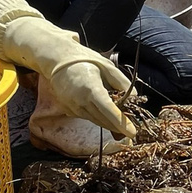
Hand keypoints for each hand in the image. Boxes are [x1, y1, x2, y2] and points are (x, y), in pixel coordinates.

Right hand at [0, 0, 135, 138]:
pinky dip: (99, 118)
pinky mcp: (69, 110)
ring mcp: (73, 107)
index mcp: (91, 88)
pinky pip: (89, 117)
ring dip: (110, 124)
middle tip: (133, 128)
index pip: (109, 110)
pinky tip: (107, 114)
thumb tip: (134, 99)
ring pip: (96, 121)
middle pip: (104, 120)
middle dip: (119, 126)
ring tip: (123, 123)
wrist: (57, 59)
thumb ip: (122, 83)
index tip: (132, 133)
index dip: (122, 123)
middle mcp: (80, 101)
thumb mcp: (107, 66)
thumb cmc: (84, 59)